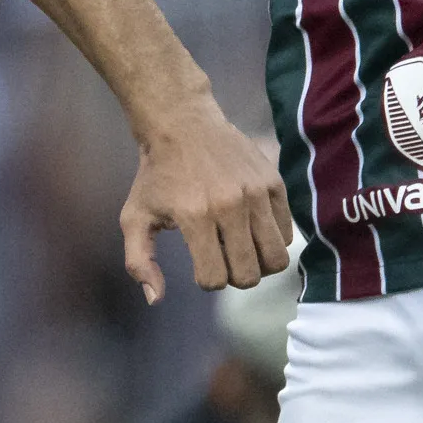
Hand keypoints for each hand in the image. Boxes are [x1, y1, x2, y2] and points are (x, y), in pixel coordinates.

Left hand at [119, 107, 293, 303]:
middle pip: (249, 274)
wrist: (182, 123)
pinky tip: (254, 229)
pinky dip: (273, 240)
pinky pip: (287, 233)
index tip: (201, 265)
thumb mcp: (135, 216)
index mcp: (194, 217)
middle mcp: (229, 206)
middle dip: (235, 277)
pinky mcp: (274, 182)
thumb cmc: (157, 175)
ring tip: (243, 250)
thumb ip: (139, 260)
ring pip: (276, 259)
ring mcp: (255, 193)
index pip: (215, 279)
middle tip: (224, 260)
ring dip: (259, 264)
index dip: (207, 280)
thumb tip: (154, 299)